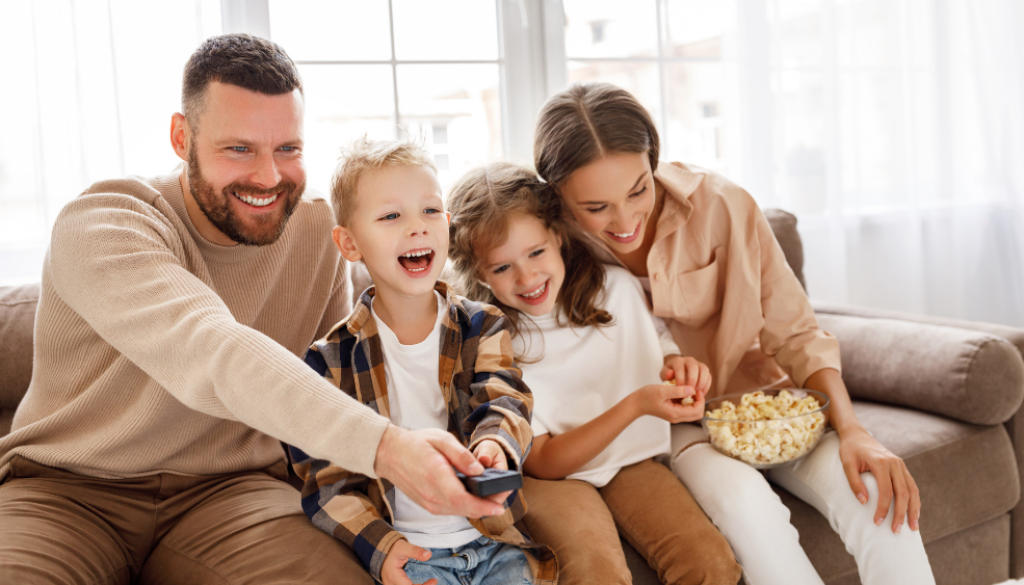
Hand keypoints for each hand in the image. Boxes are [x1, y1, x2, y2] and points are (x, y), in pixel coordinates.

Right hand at [374, 425, 504, 517]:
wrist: (390, 454)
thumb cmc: (415, 444)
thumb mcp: (441, 439)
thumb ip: (461, 455)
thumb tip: (479, 471)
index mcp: (436, 477)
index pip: (463, 499)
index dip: (484, 506)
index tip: (500, 506)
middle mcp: (432, 496)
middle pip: (465, 509)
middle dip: (487, 506)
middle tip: (503, 495)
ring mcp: (429, 503)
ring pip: (460, 512)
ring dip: (478, 508)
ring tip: (493, 495)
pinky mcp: (428, 505)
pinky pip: (452, 510)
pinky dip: (466, 507)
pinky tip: (475, 497)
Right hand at [382, 540, 436, 584]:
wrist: (378, 548)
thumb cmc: (390, 548)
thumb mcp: (403, 547)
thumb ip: (415, 551)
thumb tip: (428, 555)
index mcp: (393, 576)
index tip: (434, 581)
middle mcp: (391, 583)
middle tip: (433, 582)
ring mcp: (391, 584)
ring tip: (430, 582)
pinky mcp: (393, 583)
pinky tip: (423, 583)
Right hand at [633, 383, 705, 423]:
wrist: (636, 403)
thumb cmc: (647, 396)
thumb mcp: (662, 391)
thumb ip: (678, 391)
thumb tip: (692, 390)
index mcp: (675, 414)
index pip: (697, 411)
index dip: (700, 400)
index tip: (695, 389)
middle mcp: (677, 417)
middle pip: (697, 413)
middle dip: (699, 401)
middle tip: (693, 390)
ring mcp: (675, 416)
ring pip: (693, 412)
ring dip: (694, 401)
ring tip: (687, 390)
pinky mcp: (673, 412)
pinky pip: (686, 409)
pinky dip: (688, 401)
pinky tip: (681, 392)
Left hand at [661, 355, 711, 397]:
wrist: (676, 371)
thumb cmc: (669, 375)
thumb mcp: (664, 375)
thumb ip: (665, 375)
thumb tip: (670, 374)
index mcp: (678, 361)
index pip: (680, 368)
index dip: (681, 379)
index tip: (680, 389)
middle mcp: (689, 360)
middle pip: (694, 367)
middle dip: (693, 380)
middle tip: (690, 391)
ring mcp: (698, 364)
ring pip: (704, 370)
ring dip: (702, 382)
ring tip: (697, 393)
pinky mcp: (704, 370)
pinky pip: (709, 376)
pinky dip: (707, 385)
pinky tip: (702, 394)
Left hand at [839, 427, 920, 533]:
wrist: (857, 435)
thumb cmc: (850, 450)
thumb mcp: (846, 463)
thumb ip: (854, 482)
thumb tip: (863, 503)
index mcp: (881, 462)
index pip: (886, 491)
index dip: (883, 508)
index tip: (877, 522)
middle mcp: (895, 463)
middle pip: (903, 493)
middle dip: (901, 514)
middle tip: (896, 531)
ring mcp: (901, 465)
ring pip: (912, 490)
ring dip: (914, 510)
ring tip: (913, 528)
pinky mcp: (902, 467)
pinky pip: (912, 486)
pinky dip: (915, 501)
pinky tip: (914, 513)